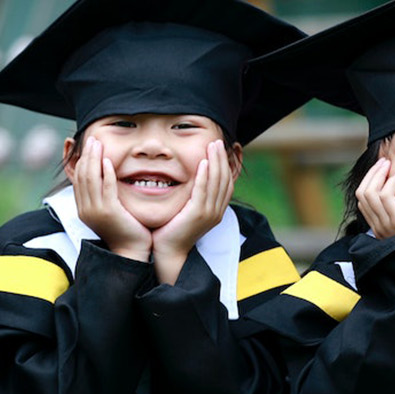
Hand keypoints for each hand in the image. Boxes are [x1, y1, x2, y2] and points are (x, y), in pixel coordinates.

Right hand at [71, 137, 150, 260]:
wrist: (131, 251)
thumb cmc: (125, 230)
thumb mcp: (109, 211)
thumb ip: (104, 195)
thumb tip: (105, 176)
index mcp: (83, 209)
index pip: (77, 179)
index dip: (81, 160)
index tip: (88, 146)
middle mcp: (85, 209)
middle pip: (81, 176)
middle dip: (86, 155)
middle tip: (92, 139)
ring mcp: (95, 211)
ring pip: (90, 179)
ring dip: (94, 159)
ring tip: (98, 144)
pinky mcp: (109, 212)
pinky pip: (106, 188)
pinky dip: (106, 173)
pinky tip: (109, 161)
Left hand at [152, 140, 234, 258]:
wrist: (168, 252)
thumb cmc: (172, 231)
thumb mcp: (186, 211)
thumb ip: (192, 196)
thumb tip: (188, 180)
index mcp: (216, 210)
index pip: (226, 182)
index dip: (224, 164)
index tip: (219, 148)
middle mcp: (217, 211)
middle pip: (224, 179)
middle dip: (221, 158)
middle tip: (217, 141)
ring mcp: (209, 213)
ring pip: (216, 182)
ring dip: (215, 161)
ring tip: (212, 145)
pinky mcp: (198, 214)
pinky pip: (203, 190)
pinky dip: (205, 175)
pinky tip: (203, 162)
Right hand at [356, 158, 394, 238]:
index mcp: (378, 229)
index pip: (362, 201)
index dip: (368, 182)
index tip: (380, 170)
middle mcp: (377, 227)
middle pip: (361, 194)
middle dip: (371, 174)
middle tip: (383, 162)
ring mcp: (385, 225)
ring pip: (369, 193)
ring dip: (378, 174)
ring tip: (389, 165)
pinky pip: (385, 197)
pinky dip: (391, 183)